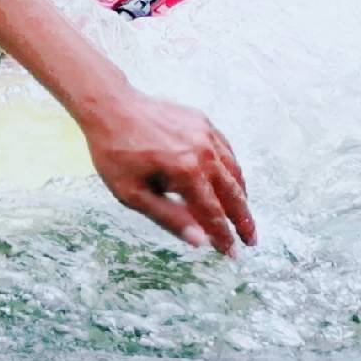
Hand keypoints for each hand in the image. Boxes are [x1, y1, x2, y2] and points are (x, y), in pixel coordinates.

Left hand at [80, 92, 254, 252]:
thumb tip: (200, 241)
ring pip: (234, 171)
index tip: (232, 254)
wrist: (109, 106)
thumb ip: (168, 217)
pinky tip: (230, 181)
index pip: (213, 213)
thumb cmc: (115, 152)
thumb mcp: (131, 193)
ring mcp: (206, 134)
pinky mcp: (203, 122)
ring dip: (241, 196)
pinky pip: (226, 151)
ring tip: (243, 215)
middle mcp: (203, 152)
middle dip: (243, 220)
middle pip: (233, 193)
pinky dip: (233, 170)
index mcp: (186, 171)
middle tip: (250, 240)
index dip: (224, 236)